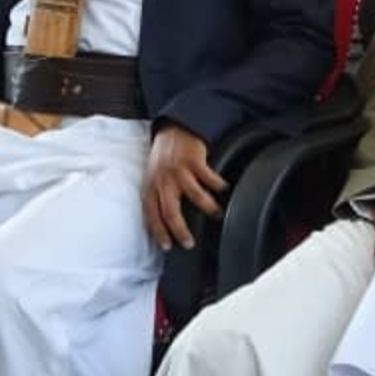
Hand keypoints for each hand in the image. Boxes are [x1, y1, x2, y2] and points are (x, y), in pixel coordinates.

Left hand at [143, 124, 227, 250]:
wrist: (174, 129)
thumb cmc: (164, 158)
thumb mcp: (153, 178)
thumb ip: (157, 197)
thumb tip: (163, 224)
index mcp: (150, 186)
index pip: (151, 215)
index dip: (158, 232)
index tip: (167, 246)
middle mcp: (163, 180)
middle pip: (171, 212)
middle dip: (181, 231)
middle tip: (190, 243)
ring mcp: (179, 170)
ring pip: (195, 197)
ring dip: (209, 208)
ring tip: (217, 214)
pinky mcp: (195, 161)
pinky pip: (210, 179)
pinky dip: (219, 186)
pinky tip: (224, 189)